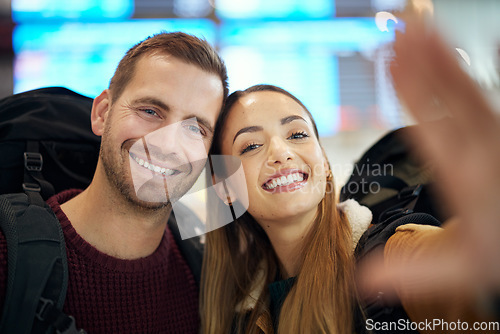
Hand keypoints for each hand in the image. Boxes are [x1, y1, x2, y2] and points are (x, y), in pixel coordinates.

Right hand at [360, 12, 499, 309]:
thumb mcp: (460, 266)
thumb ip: (411, 270)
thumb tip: (362, 279)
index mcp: (466, 178)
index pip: (434, 128)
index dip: (413, 93)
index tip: (395, 63)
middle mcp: (484, 151)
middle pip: (451, 99)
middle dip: (425, 62)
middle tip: (404, 29)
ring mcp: (497, 137)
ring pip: (470, 90)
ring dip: (444, 58)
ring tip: (420, 30)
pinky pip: (483, 93)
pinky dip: (462, 70)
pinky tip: (449, 54)